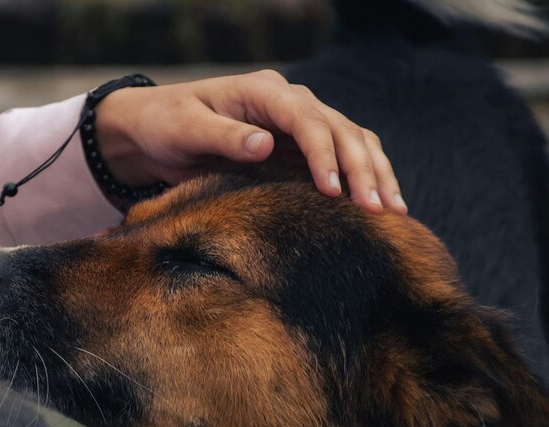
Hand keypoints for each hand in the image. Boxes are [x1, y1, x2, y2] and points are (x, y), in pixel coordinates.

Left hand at [93, 70, 406, 213]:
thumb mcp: (185, 129)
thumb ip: (223, 137)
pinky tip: (380, 206)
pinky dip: (364, 178)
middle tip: (379, 211)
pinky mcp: (299, 147)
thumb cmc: (165, 125)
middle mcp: (290, 102)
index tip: (334, 191)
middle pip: (342, 130)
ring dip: (375, 175)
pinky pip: (342, 158)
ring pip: (353, 141)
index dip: (326, 155)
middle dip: (364, 170)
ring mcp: (299, 123)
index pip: (308, 120)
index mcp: (265, 92)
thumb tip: (264, 143)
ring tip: (394, 212)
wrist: (154, 131)